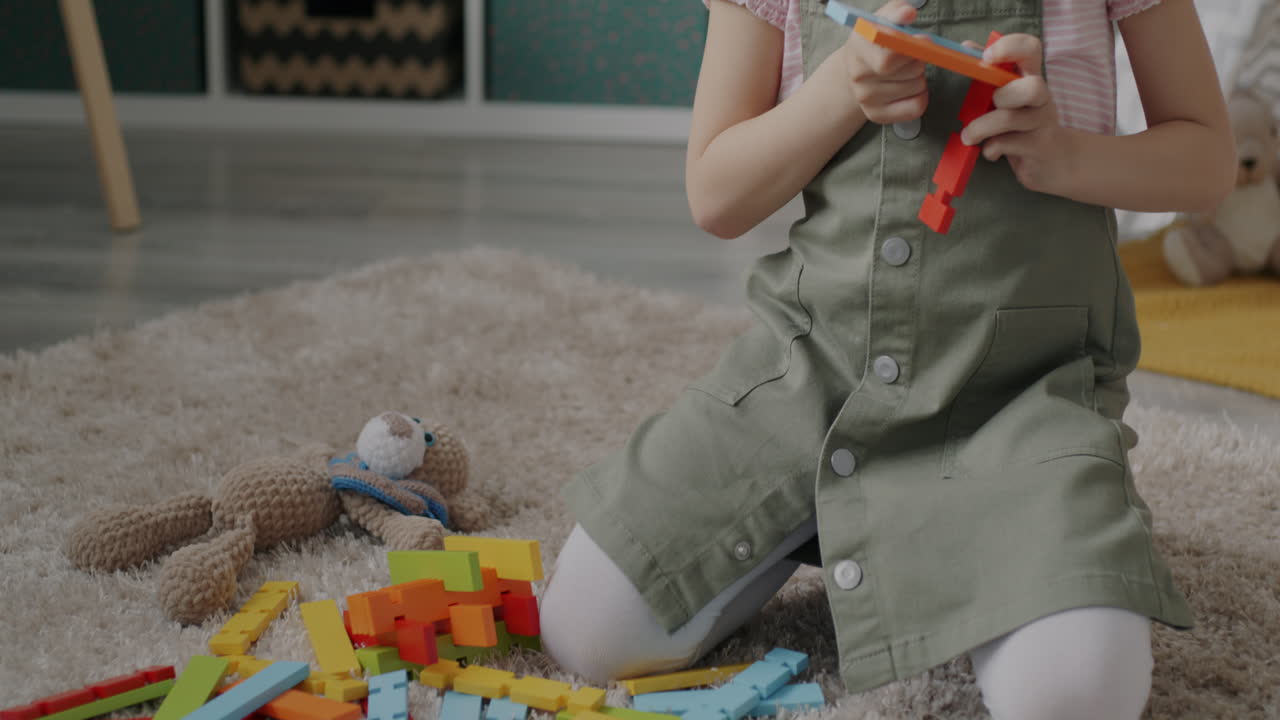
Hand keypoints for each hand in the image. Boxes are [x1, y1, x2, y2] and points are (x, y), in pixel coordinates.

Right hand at [839, 0, 928, 124]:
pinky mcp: (877, 115)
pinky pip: (916, 107)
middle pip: (909, 71)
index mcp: (858, 47)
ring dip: (920, 77)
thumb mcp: (883, 19)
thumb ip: (897, 12)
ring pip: (917, 87)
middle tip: (911, 55)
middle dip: (920, 60)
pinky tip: (910, 88)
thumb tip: (908, 13)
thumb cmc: (876, 40)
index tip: (924, 40)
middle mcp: (858, 75)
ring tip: (906, 71)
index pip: (888, 59)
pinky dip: (921, 96)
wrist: (855, 68)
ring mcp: (866, 99)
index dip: (913, 50)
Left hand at [960, 34, 1075, 194]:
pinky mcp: (1039, 148)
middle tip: (990, 103)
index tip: (986, 57)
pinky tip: (991, 152)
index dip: (1010, 47)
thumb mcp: (1008, 97)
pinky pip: (1006, 144)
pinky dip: (990, 149)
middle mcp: (1042, 97)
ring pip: (1011, 119)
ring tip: (969, 137)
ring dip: (981, 128)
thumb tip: (966, 48)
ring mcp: (1043, 123)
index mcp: (1031, 78)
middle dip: (1004, 95)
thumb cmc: (1023, 124)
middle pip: (1032, 87)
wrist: (1055, 161)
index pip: (1031, 49)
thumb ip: (990, 75)